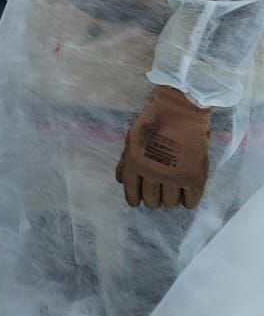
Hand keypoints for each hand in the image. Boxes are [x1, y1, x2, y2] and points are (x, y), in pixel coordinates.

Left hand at [116, 85, 212, 208]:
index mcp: (135, 164)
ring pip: (170, 203)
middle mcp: (152, 173)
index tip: (136, 202)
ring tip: (172, 191)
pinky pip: (190, 201)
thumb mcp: (132, 139)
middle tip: (157, 195)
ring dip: (169, 200)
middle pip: (151, 200)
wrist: (181, 112)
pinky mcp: (193, 178)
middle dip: (152, 199)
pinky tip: (186, 196)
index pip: (131, 191)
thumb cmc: (154, 122)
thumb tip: (120, 180)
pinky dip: (187, 201)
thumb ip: (125, 161)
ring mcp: (174, 177)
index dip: (133, 199)